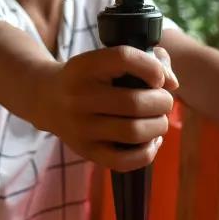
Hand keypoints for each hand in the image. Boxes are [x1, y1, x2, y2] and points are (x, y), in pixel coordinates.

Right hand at [34, 45, 178, 171]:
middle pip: (135, 102)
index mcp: (84, 66)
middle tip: (163, 101)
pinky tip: (150, 141)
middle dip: (162, 102)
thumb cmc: (88, 77)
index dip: (151, 67)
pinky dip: (147, 152)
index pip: (124, 58)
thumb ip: (145, 60)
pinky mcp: (85, 151)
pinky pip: (124, 161)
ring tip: (158, 120)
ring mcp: (80, 127)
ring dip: (159, 126)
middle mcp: (78, 96)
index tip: (157, 77)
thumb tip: (173, 83)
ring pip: (134, 132)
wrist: (45, 98)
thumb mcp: (104, 60)